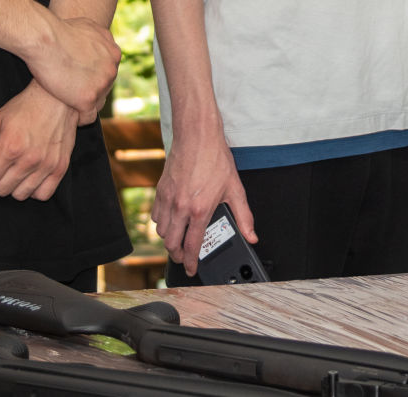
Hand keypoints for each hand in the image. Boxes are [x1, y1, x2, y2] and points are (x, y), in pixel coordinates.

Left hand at [0, 82, 78, 200]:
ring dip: (15, 185)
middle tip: (5, 162)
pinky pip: (42, 195)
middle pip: (1, 190)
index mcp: (10, 147)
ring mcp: (46, 165)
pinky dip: (35, 189)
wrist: (57, 98)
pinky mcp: (60, 168)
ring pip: (20, 196)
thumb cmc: (24, 108)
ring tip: (19, 168)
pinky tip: (32, 175)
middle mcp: (29, 159)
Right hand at [28, 14, 119, 121]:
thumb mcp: (86, 26)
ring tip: (67, 103)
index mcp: (113, 54)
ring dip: (84, 104)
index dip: (92, 76)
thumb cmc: (59, 30)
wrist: (45, 38)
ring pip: (97, 103)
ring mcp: (102, 85)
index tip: (78, 79)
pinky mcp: (88, 99)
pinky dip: (79, 117)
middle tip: (71, 92)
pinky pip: (87, 116)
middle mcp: (112, 70)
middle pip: (104, 88)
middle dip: (89, 90)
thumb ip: (97, 37)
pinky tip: (67, 112)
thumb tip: (100, 40)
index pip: (107, 72)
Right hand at [150, 125, 253, 275]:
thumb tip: (251, 235)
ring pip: (161, 231)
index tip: (191, 269)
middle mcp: (180, 207)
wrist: (197, 137)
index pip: (192, 245)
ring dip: (168, 240)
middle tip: (184, 258)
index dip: (191, 262)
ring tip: (178, 241)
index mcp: (199, 210)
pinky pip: (156, 215)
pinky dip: (161, 223)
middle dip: (177, 256)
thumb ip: (244, 216)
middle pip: (171, 244)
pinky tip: (170, 222)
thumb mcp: (235, 189)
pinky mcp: (160, 190)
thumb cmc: (215, 159)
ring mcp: (168, 199)